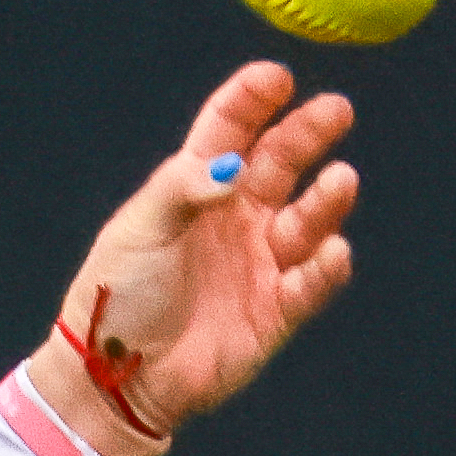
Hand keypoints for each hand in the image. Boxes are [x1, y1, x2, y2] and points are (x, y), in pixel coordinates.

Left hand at [28, 61, 358, 455]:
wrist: (115, 377)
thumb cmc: (116, 295)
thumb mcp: (138, 230)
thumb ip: (181, 187)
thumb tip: (231, 163)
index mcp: (195, 188)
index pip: (230, 130)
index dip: (253, 100)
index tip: (277, 78)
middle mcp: (235, 217)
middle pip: (282, 163)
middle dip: (309, 133)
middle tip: (336, 110)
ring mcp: (260, 261)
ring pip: (307, 219)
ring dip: (327, 199)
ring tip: (341, 180)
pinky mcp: (276, 311)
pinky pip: (311, 284)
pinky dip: (325, 268)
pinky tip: (332, 251)